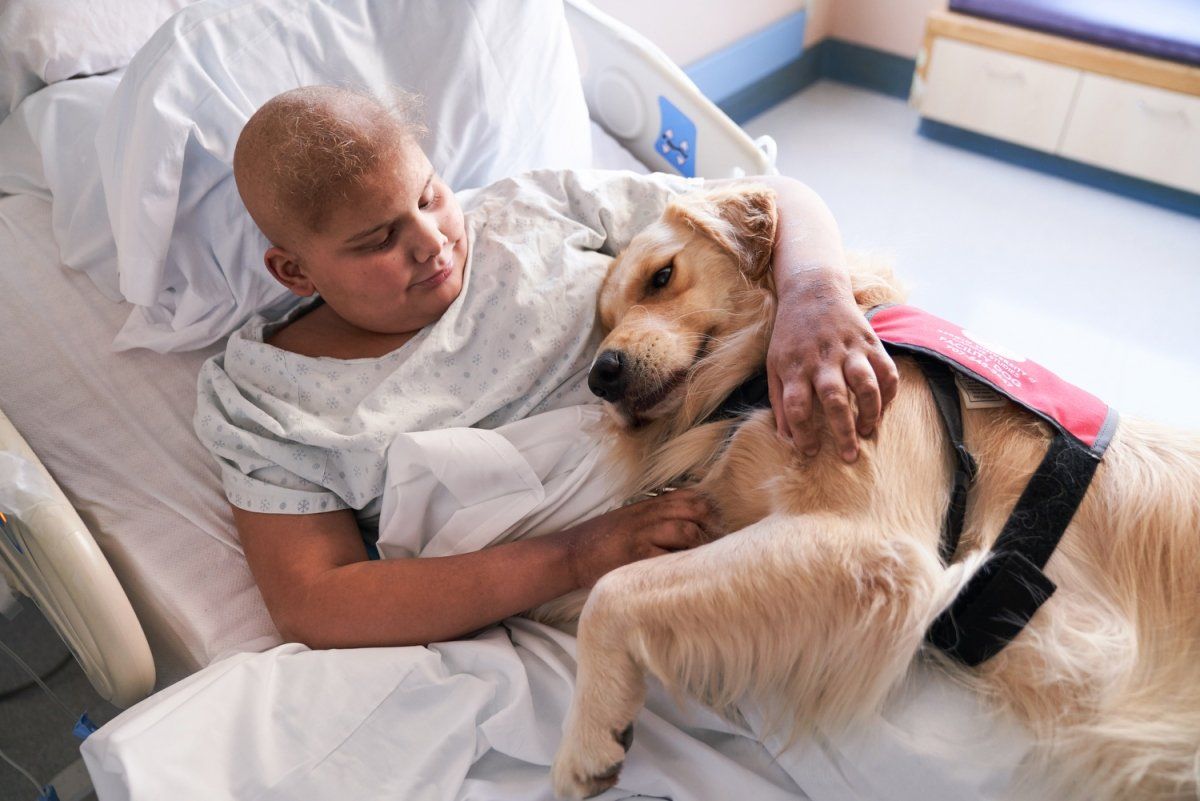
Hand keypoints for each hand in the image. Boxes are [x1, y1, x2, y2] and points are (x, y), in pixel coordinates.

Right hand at [564, 489, 720, 588]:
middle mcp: (648, 515)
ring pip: (684, 530)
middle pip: (693, 509)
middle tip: (719, 545)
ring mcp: (641, 534)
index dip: (710, 508)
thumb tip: (692, 526)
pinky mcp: (635, 556)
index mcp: (649, 506)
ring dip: (700, 546)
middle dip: (712, 526)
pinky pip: (667, 558)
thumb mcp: (631, 519)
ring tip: (705, 562)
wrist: (572, 553)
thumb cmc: (604, 540)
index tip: (718, 524)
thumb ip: (657, 518)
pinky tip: (685, 575)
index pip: (689, 496)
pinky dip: (680, 565)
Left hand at [767, 278, 897, 461]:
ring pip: (865, 385)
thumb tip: (785, 438)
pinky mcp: (870, 342)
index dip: (802, 432)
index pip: (797, 406)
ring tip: (867, 432)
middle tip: (848, 456)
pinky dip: (889, 393)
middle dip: (842, 430)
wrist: (813, 291)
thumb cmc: (791, 335)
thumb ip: (779, 401)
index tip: (809, 451)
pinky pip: (887, 371)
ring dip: (869, 412)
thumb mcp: (774, 364)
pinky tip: (883, 409)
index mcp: (794, 367)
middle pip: (833, 399)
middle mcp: (822, 360)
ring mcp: (849, 350)